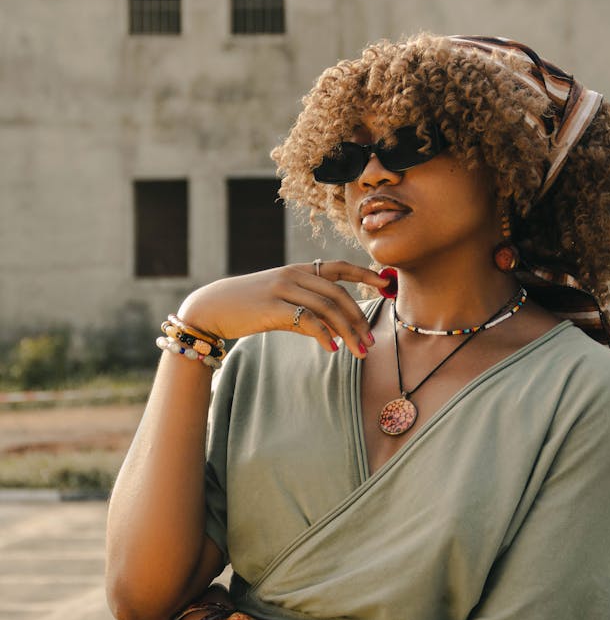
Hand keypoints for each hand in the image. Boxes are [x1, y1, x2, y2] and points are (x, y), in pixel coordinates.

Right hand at [178, 261, 388, 358]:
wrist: (213, 308)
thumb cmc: (249, 307)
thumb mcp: (280, 301)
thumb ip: (307, 308)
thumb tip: (335, 330)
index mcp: (299, 271)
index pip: (339, 267)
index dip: (365, 273)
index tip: (386, 283)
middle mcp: (294, 275)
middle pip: (338, 294)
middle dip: (359, 319)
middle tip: (370, 342)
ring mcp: (283, 289)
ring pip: (327, 308)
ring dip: (348, 332)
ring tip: (359, 352)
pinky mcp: (272, 307)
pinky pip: (307, 321)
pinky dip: (324, 336)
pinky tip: (332, 349)